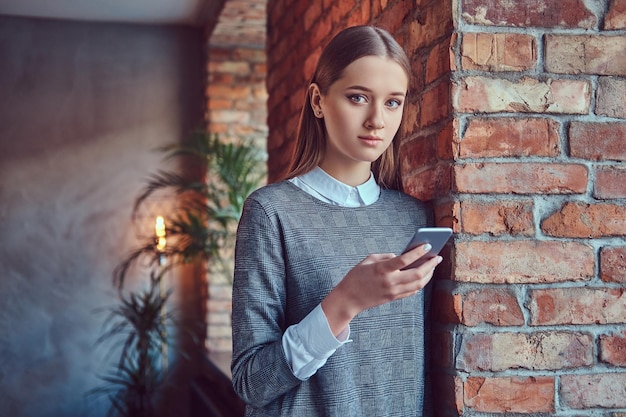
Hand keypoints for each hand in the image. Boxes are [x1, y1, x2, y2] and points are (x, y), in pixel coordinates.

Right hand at [321, 244, 441, 335]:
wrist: (348, 299)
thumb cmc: (355, 277)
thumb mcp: (367, 260)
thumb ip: (385, 257)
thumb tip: (399, 256)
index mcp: (382, 270)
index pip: (404, 260)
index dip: (418, 252)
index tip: (428, 246)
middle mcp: (390, 282)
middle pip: (417, 274)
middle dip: (430, 265)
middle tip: (437, 257)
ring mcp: (393, 292)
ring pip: (418, 284)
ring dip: (428, 275)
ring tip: (432, 266)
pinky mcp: (394, 298)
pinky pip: (412, 291)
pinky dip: (420, 283)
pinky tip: (423, 276)